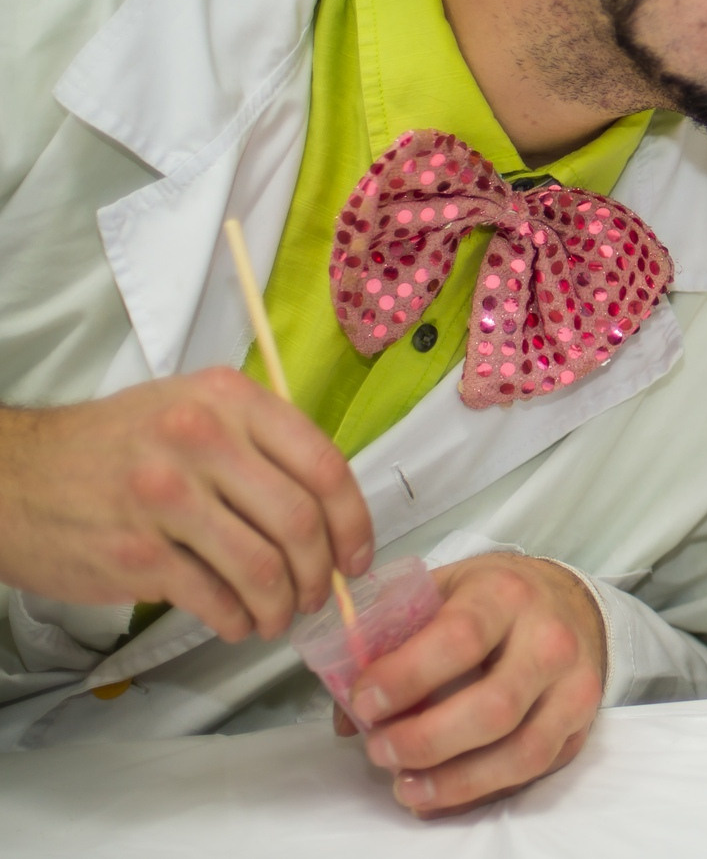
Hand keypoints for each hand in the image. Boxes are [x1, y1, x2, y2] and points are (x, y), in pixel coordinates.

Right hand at [0, 369, 372, 640]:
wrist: (11, 477)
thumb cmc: (113, 445)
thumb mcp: (190, 408)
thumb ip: (258, 442)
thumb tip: (326, 506)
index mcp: (229, 401)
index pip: (323, 465)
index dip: (353, 521)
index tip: (356, 555)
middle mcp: (202, 441)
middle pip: (300, 522)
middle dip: (319, 572)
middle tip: (316, 594)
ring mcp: (166, 498)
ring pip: (263, 567)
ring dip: (282, 605)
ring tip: (277, 616)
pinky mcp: (136, 553)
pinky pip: (215, 598)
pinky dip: (239, 619)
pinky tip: (237, 621)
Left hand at [339, 552, 606, 815]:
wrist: (568, 601)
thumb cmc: (492, 600)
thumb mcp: (442, 592)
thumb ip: (391, 640)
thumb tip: (347, 713)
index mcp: (507, 594)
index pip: (459, 638)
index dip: (406, 677)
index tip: (364, 702)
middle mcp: (551, 639)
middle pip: (493, 707)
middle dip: (426, 741)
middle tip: (380, 751)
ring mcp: (575, 685)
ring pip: (522, 751)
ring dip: (456, 781)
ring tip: (406, 788)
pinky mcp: (582, 724)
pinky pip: (534, 770)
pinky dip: (481, 792)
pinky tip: (440, 796)